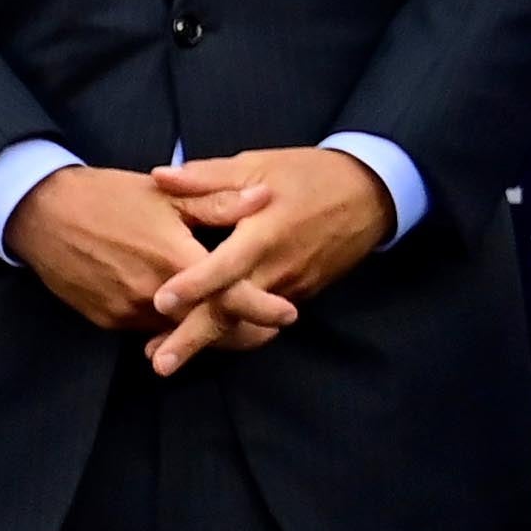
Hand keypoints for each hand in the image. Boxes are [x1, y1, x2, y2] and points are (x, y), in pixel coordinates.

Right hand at [5, 165, 294, 341]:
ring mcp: (126, 312)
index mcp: (173, 259)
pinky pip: (148, 330)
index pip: (227, 295)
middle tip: (270, 329)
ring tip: (239, 323)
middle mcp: (151, 295)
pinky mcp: (106, 320)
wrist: (43, 215)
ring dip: (204, 329)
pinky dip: (171, 326)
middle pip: (205, 325)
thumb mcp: (168, 194)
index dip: (261, 309)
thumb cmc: (111, 197)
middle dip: (240, 332)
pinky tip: (189, 315)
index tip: (289, 315)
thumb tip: (265, 198)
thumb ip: (218, 202)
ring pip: (176, 331)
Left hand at [142, 148, 394, 375]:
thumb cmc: (310, 175)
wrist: (372, 194)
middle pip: (231, 310)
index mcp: (264, 234)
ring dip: (206, 340)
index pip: (226, 265)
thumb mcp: (260, 165)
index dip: (194, 284)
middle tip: (159, 364)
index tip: (160, 302)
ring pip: (244, 321)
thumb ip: (209, 177)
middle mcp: (276, 268)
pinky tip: (205, 337)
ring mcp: (290, 287)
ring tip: (166, 359)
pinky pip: (261, 317)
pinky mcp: (299, 294)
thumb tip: (159, 176)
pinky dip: (232, 329)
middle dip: (194, 338)